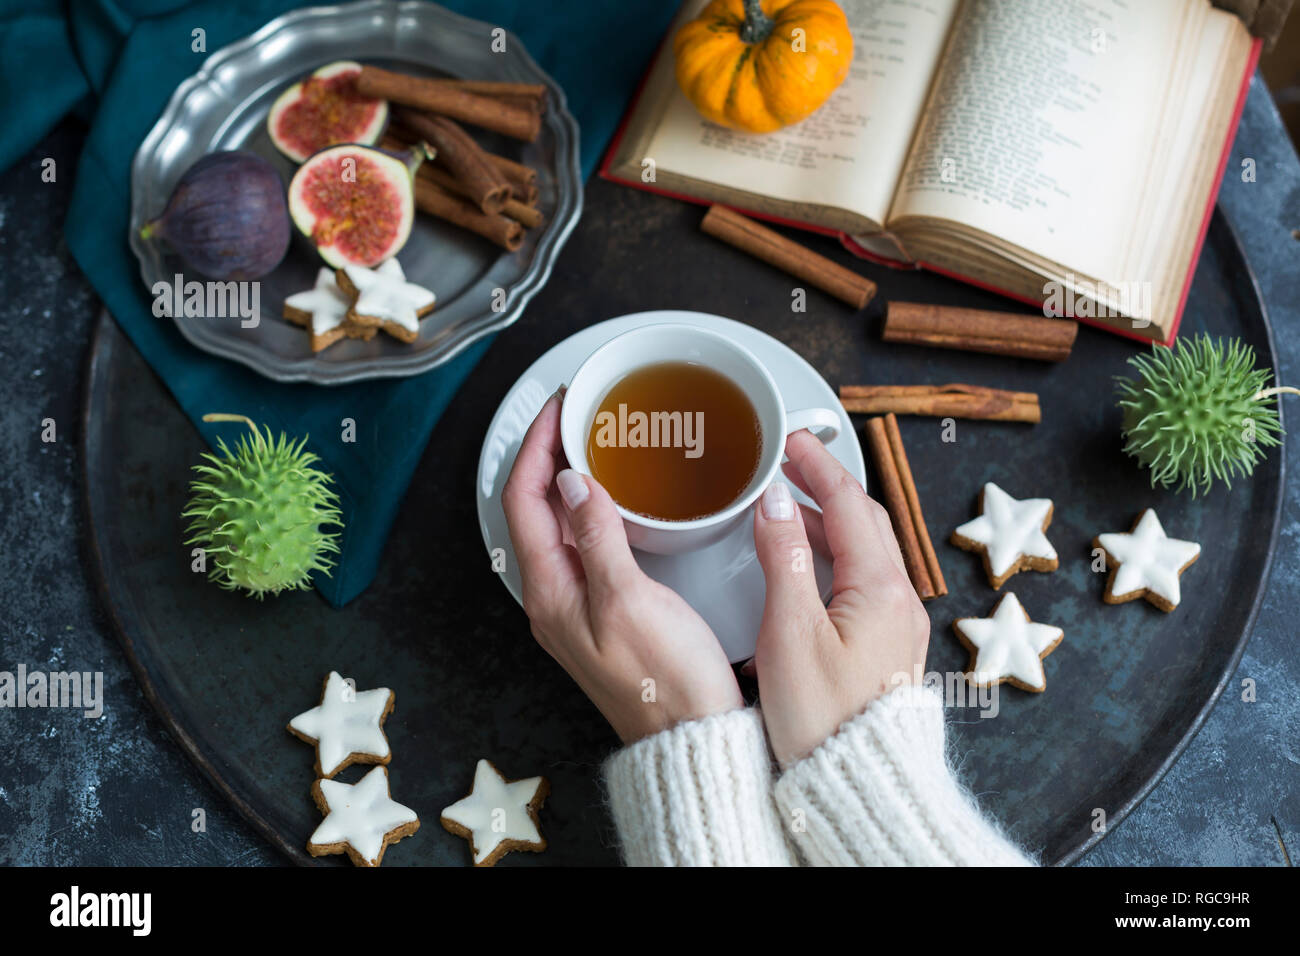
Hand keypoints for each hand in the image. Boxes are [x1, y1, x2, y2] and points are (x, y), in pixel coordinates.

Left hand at [501, 390, 743, 742]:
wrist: (691, 737)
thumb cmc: (665, 682)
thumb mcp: (628, 600)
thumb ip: (599, 538)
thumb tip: (575, 483)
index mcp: (550, 592)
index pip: (523, 500)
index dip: (534, 447)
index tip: (559, 408)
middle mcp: (554, 598)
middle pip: (534, 510)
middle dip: (548, 455)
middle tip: (577, 415)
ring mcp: (577, 606)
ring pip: (559, 526)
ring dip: (571, 481)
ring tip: (595, 443)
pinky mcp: (604, 612)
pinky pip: (585, 546)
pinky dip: (594, 510)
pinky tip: (620, 500)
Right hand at [751, 430, 930, 766]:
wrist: (855, 784)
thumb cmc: (822, 720)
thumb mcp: (790, 632)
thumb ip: (783, 558)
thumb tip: (778, 502)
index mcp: (880, 589)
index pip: (849, 503)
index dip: (817, 465)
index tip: (788, 440)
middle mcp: (898, 601)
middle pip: (866, 520)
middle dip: (827, 485)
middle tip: (788, 462)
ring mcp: (896, 625)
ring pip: (866, 550)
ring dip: (829, 521)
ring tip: (787, 506)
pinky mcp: (886, 647)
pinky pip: (864, 580)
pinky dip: (834, 555)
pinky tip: (806, 563)